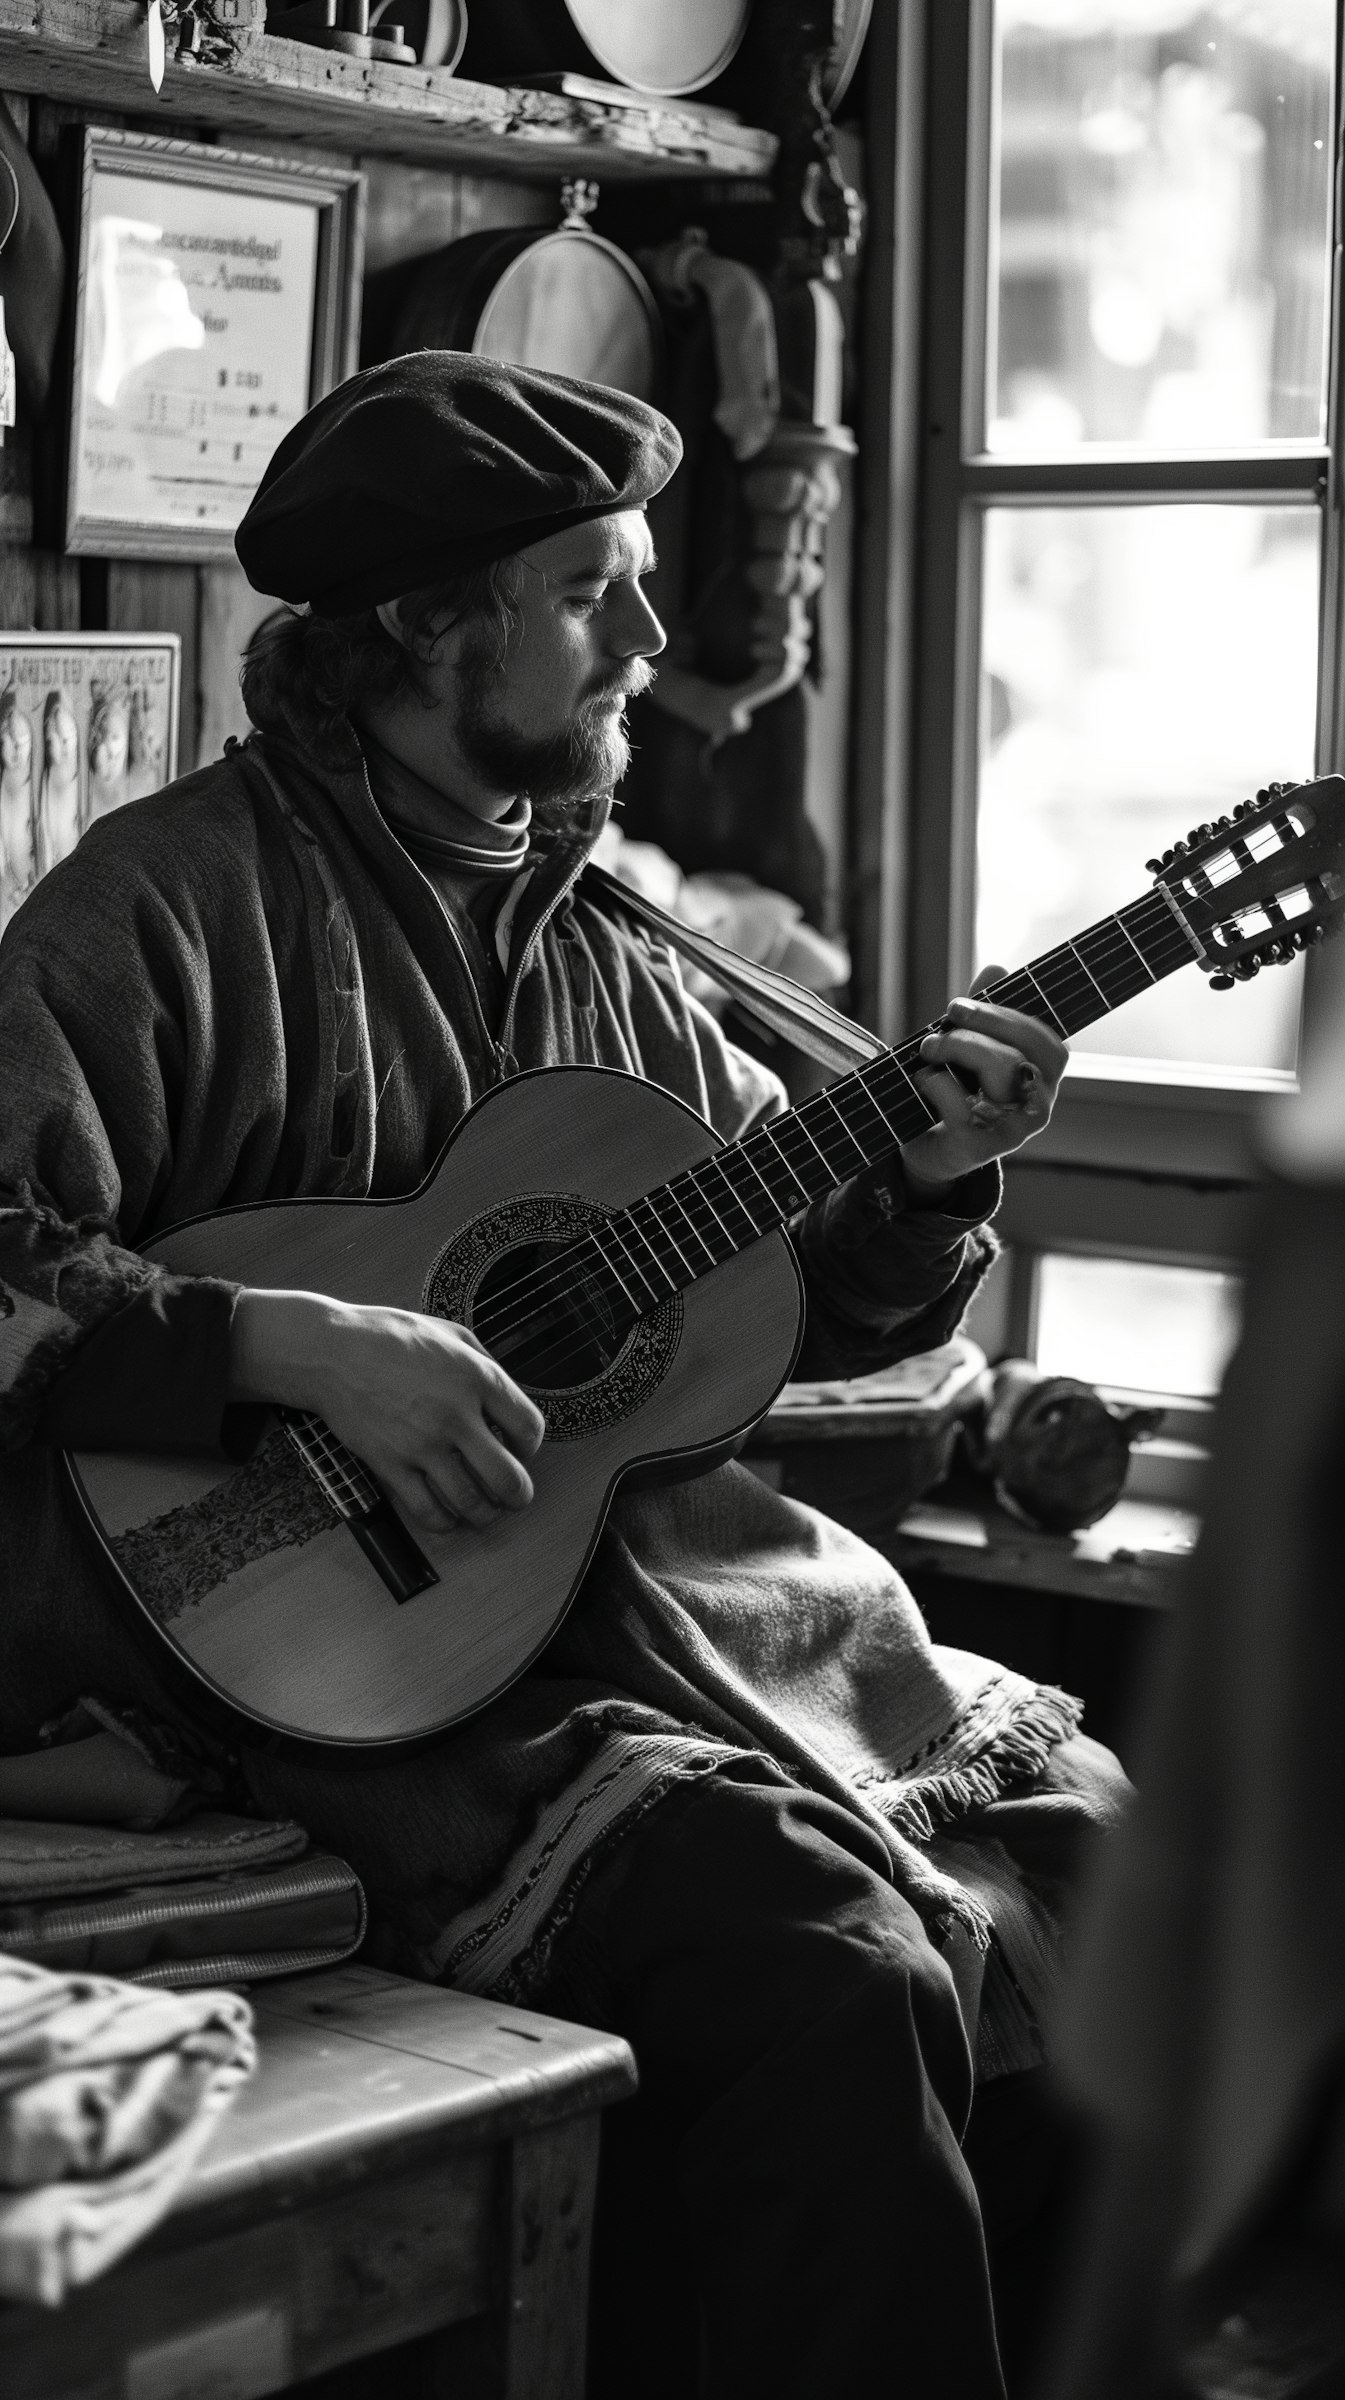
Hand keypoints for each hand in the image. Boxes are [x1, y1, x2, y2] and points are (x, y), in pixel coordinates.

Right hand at [230, 1290, 545, 1535]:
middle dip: (519, 1496)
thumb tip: (508, 1401)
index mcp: (476, 1377)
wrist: (330, 1351)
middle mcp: (455, 1413)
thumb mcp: (450, 1333)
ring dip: (484, 1515)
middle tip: (516, 1498)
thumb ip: (485, 1364)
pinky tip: (448, 1517)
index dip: (531, 1447)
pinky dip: (444, 1522)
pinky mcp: (390, 1464)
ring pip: (470, 1501)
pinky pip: (427, 1510)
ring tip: (485, 1512)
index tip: (520, 1450)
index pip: (529, 1428)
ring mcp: (421, 1443)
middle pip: (507, 1477)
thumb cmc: (389, 1337)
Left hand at [899, 966, 1066, 1199]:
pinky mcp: (982, 1148)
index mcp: (1044, 1076)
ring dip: (956, 1048)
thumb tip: (997, 968)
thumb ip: (986, 1012)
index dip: (1005, 1016)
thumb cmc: (959, 1089)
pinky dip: (935, 1083)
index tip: (959, 1006)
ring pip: (998, 1072)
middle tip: (941, 1025)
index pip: (1047, 1041)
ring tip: (928, 1049)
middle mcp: (1039, 1105)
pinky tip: (923, 1081)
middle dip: (974, 1028)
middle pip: (1018, 1052)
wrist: (931, 1147)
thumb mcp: (972, 1047)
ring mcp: (1014, 1130)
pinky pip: (962, 1104)